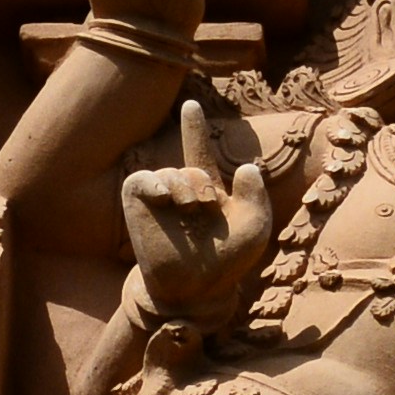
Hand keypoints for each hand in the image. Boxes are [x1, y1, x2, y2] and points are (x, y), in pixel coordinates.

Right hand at [119, 91, 275, 314]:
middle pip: (192, 169)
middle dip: (203, 184)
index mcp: (208, 191)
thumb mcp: (254, 226)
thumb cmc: (228, 261)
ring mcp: (160, 199)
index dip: (194, 129)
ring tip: (190, 210)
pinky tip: (167, 197)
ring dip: (184, 187)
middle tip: (207, 209)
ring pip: (169, 173)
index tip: (190, 105)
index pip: (198, 152)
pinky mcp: (139, 206)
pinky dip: (155, 183)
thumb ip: (256, 195)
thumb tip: (247, 168)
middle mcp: (182, 191)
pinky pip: (142, 180)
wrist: (197, 289)